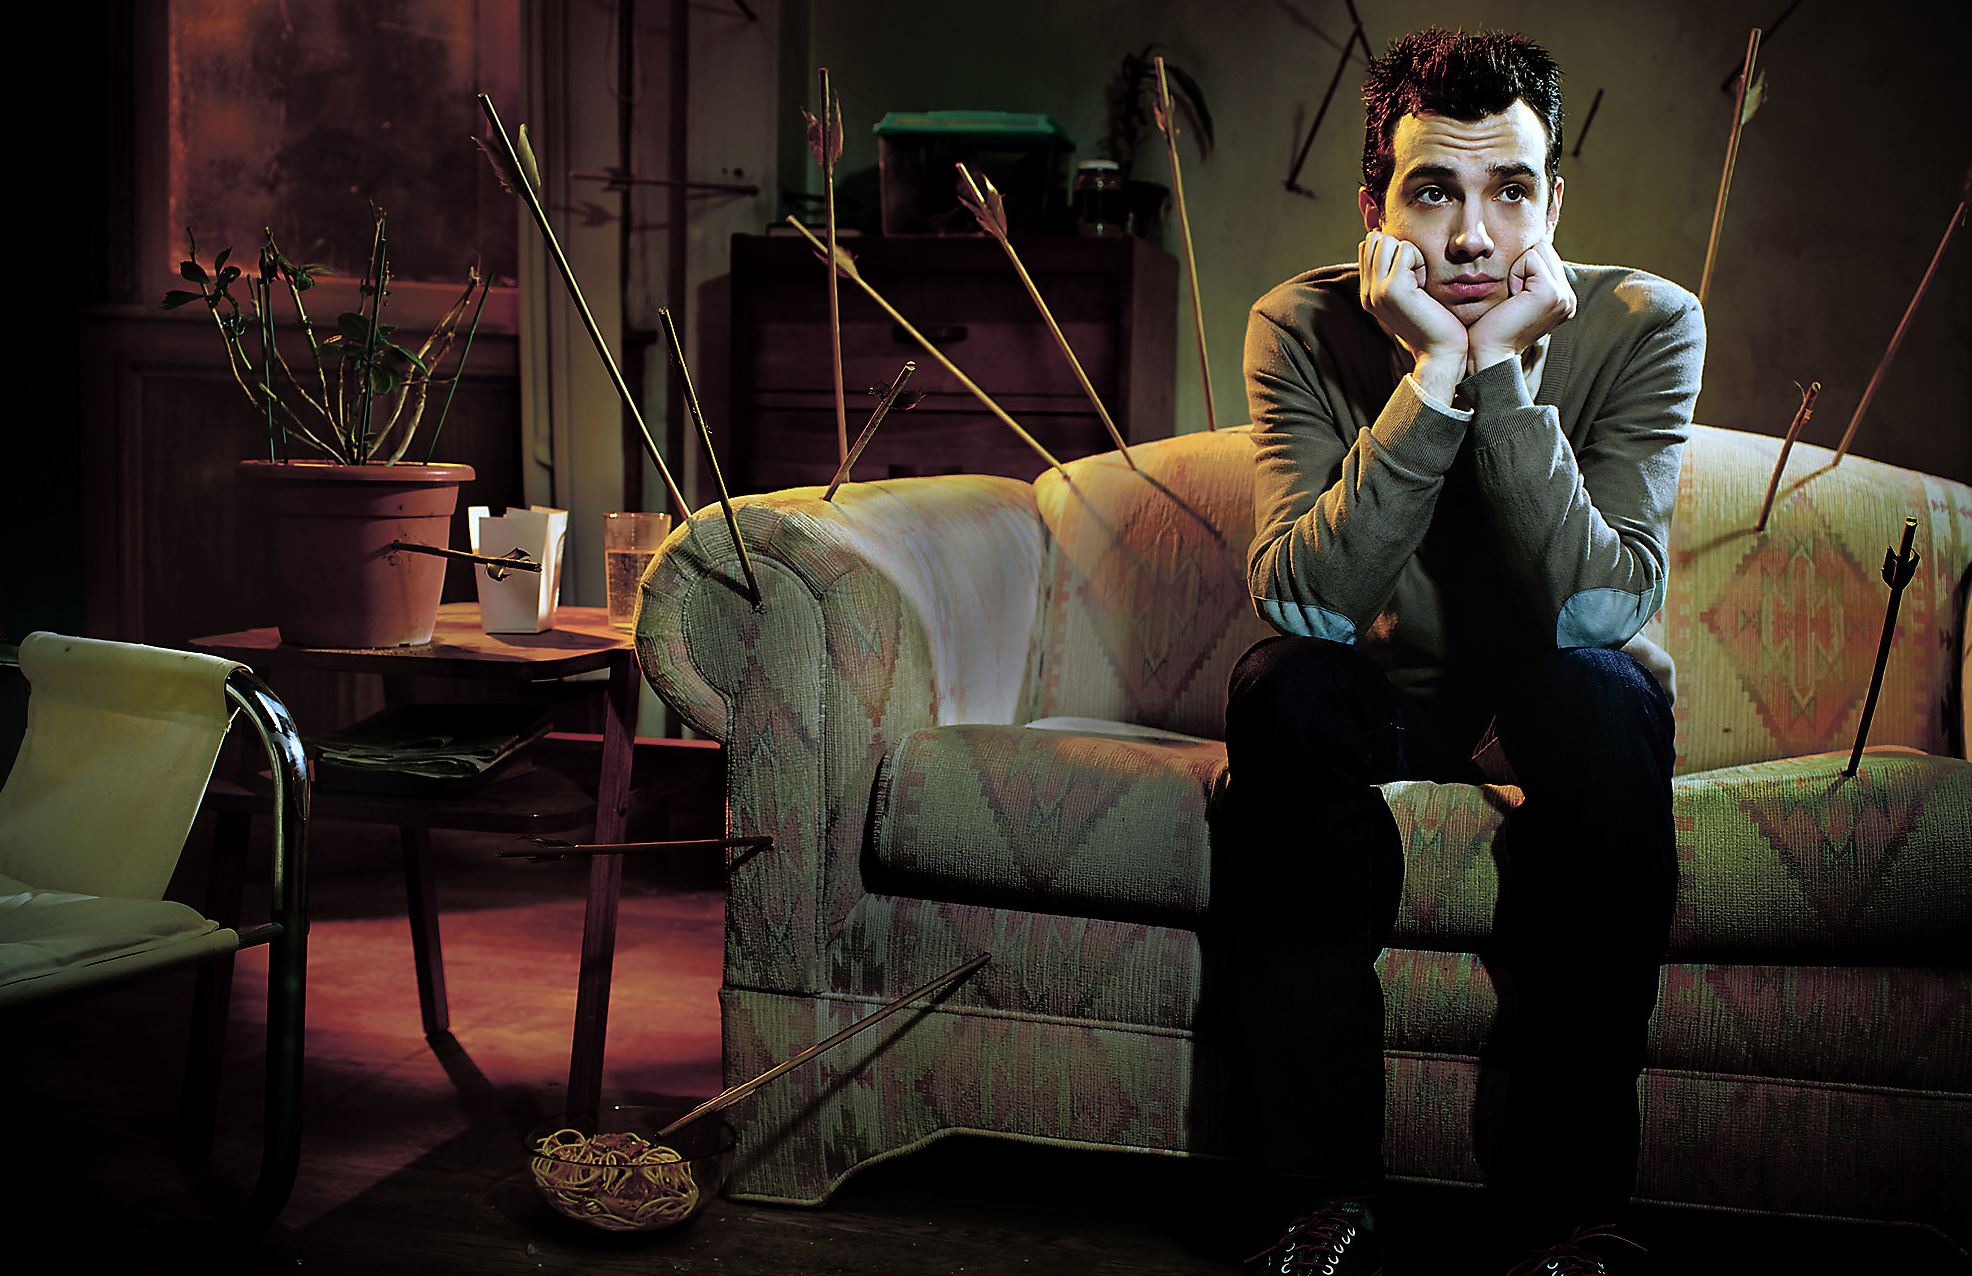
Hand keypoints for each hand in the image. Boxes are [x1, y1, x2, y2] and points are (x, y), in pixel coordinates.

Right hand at [1358, 231, 1467, 368]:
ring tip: (1420, 281)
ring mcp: (1376, 290)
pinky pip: (1405, 250)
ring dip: (1410, 254)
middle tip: (1417, 277)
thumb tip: (1394, 241)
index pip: (1368, 246)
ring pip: (1387, 241)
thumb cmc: (1434, 322)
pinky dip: (1420, 260)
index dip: (1393, 250)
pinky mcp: (1392, 289)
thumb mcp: (1410, 295)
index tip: (1410, 275)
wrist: (1440, 351)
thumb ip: (1396, 273)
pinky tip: (1425, 284)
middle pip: (1375, 239)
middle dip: (1400, 249)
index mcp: (1368, 293)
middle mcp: (1367, 292)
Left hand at [1465, 239, 1575, 374]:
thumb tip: (1528, 244)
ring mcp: (1563, 295)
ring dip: (1517, 270)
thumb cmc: (1492, 326)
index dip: (1521, 268)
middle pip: (1543, 248)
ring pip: (1538, 250)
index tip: (1513, 298)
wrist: (1489, 353)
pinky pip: (1530, 258)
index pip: (1545, 253)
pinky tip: (1513, 298)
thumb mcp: (1516, 295)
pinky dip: (1515, 274)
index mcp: (1563, 297)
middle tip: (1512, 299)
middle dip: (1521, 267)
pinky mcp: (1551, 292)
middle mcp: (1568, 297)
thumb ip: (1529, 274)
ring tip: (1513, 299)